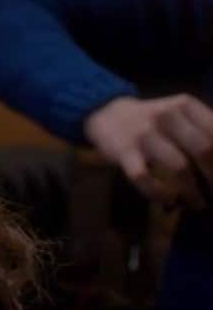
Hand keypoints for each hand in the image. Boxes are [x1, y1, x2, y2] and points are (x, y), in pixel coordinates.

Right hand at [83, 95, 212, 209]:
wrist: (107, 114)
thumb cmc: (155, 121)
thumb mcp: (181, 114)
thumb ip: (206, 131)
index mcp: (185, 105)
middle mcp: (166, 116)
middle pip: (204, 149)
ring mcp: (143, 133)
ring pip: (178, 166)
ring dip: (192, 192)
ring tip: (197, 204)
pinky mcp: (123, 150)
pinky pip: (143, 176)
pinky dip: (158, 192)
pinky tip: (167, 199)